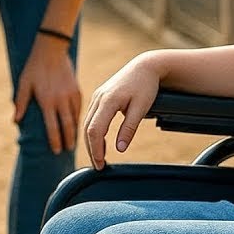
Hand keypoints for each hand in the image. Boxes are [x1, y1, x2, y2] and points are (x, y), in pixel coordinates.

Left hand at [14, 35, 81, 154]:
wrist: (51, 50)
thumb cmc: (34, 68)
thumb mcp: (23, 84)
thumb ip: (21, 103)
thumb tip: (16, 121)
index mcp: (47, 101)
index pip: (53, 127)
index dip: (55, 141)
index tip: (56, 151)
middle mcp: (61, 100)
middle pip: (67, 125)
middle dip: (69, 140)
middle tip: (68, 151)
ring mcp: (71, 95)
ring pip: (76, 117)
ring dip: (75, 130)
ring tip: (74, 141)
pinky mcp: (77, 90)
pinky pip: (79, 108)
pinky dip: (78, 118)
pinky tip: (77, 124)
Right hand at [82, 54, 160, 169]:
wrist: (145, 66)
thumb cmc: (146, 86)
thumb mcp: (141, 108)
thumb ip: (129, 129)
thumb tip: (119, 149)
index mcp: (108, 101)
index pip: (95, 130)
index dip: (96, 150)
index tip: (101, 164)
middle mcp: (98, 98)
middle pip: (87, 129)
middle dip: (91, 149)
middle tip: (99, 166)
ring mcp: (97, 96)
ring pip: (87, 123)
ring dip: (91, 142)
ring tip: (99, 157)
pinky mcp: (99, 97)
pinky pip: (91, 117)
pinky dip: (93, 132)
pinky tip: (100, 142)